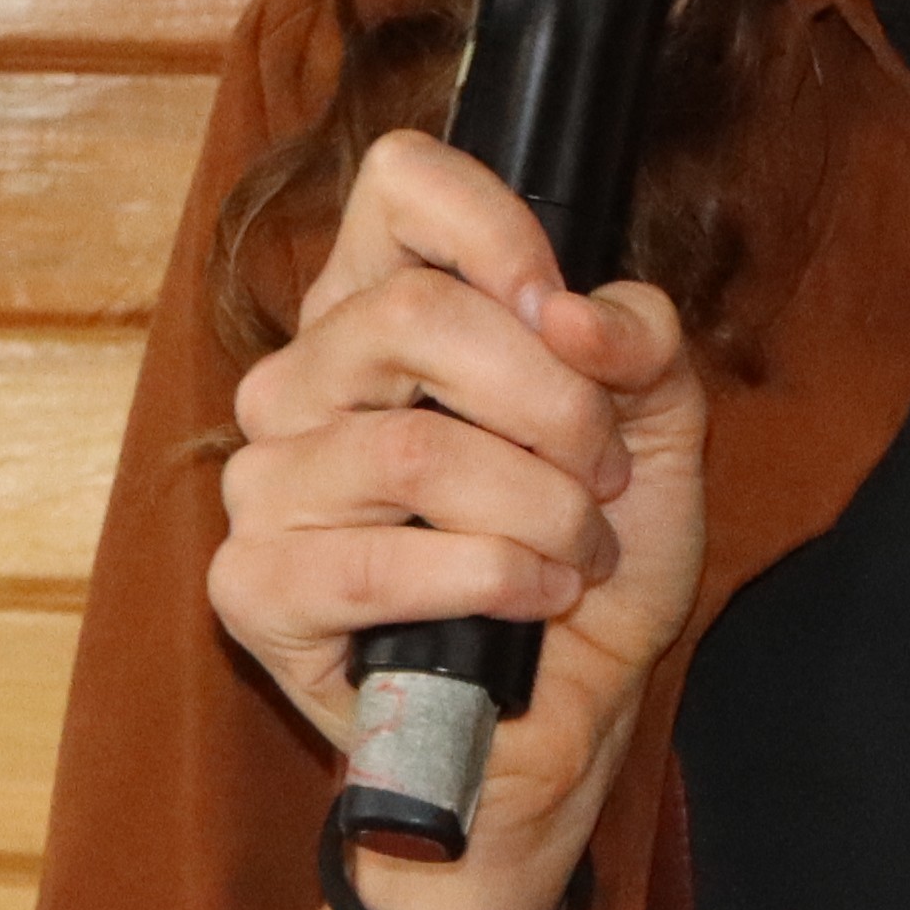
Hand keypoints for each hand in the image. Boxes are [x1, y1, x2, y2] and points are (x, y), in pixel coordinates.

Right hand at [205, 128, 714, 909]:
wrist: (560, 725)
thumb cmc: (587, 567)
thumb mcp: (656, 432)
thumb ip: (639, 340)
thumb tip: (569, 312)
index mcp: (382, 311)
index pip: (402, 184)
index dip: (498, 231)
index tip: (565, 315)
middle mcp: (302, 381)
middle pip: (408, 312)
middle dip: (551, 403)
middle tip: (600, 475)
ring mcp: (264, 485)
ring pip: (410, 448)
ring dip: (537, 509)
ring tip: (576, 556)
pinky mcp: (253, 589)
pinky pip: (377, 563)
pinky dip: (488, 578)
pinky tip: (532, 599)